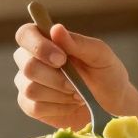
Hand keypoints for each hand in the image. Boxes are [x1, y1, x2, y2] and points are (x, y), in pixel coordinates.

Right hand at [13, 22, 134, 129]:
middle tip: (77, 84)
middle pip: (27, 66)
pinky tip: (69, 104)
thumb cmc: (107, 74)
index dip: (38, 46)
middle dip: (56, 78)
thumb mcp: (100, 56)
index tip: (62, 58)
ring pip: (30, 89)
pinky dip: (58, 108)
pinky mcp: (30, 105)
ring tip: (77, 93)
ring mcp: (27, 82)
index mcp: (46, 40)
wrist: (112, 106)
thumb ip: (78, 43)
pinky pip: (34, 107)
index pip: (25, 34)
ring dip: (59, 94)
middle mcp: (31, 59)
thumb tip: (56, 29)